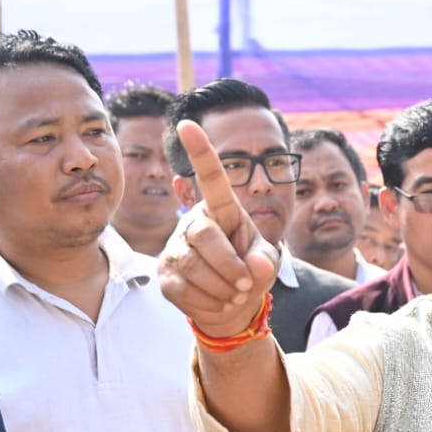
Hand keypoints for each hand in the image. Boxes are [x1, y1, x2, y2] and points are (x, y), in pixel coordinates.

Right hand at [158, 120, 279, 337]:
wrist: (233, 306)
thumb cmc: (251, 271)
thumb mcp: (267, 262)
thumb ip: (266, 260)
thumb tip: (256, 267)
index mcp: (222, 211)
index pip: (211, 179)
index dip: (200, 152)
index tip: (188, 124)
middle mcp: (193, 222)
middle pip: (204, 236)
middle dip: (230, 266)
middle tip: (246, 285)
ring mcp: (175, 247)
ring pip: (192, 266)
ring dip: (222, 287)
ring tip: (235, 294)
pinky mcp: (164, 274)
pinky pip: (182, 288)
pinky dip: (208, 302)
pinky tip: (219, 302)